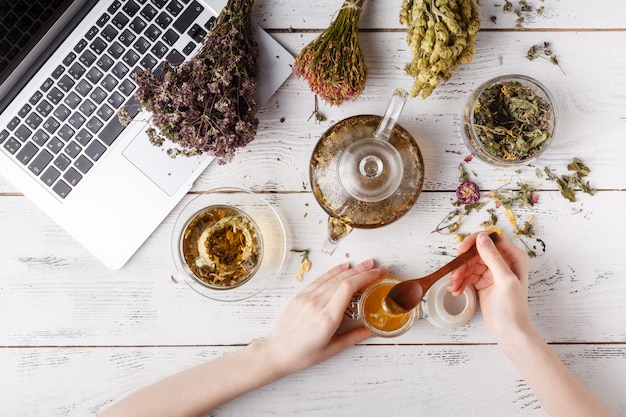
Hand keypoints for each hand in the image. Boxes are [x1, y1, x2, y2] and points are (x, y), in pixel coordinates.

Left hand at [259, 259, 386, 376]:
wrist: (275, 352)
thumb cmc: (302, 355)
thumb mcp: (332, 350)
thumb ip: (354, 337)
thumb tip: (373, 330)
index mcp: (326, 318)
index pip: (348, 288)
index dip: (365, 278)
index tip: (377, 274)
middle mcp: (316, 304)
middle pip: (343, 280)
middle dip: (362, 272)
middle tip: (378, 268)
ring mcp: (307, 298)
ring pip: (332, 278)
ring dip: (351, 269)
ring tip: (366, 264)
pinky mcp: (300, 296)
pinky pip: (320, 280)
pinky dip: (333, 272)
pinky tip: (343, 267)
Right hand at [448, 232, 530, 342]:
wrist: (510, 332)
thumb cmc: (513, 309)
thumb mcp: (504, 280)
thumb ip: (493, 257)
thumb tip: (481, 238)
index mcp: (514, 257)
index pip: (490, 238)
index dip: (474, 242)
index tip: (461, 252)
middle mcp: (504, 261)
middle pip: (476, 252)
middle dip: (463, 263)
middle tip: (454, 276)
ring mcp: (493, 272)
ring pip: (469, 264)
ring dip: (459, 274)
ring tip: (454, 287)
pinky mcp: (484, 282)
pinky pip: (468, 275)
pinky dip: (460, 282)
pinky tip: (456, 290)